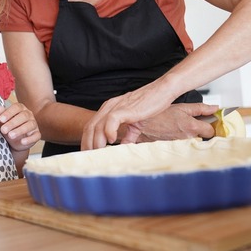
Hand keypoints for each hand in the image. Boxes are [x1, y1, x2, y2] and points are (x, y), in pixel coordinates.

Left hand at [0, 102, 40, 151]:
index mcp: (20, 109)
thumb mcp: (3, 122)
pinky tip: (22, 142)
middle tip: (3, 130)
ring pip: (30, 125)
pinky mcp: (37, 134)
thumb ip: (1, 115)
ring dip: (20, 130)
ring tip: (10, 135)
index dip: (8, 113)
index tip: (1, 119)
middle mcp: (29, 115)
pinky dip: (29, 139)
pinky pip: (36, 136)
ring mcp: (34, 124)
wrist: (14, 141)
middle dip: (12, 123)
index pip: (16, 107)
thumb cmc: (9, 128)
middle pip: (23, 116)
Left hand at [81, 81, 216, 149]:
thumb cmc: (150, 105)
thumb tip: (124, 148)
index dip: (87, 141)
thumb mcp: (135, 123)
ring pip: (97, 126)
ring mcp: (115, 107)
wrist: (162, 91)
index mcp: (109, 109)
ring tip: (100, 153)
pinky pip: (111, 121)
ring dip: (96, 142)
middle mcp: (108, 107)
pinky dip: (108, 132)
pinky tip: (112, 141)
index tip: (89, 154)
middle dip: (88, 145)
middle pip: (89, 127)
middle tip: (91, 159)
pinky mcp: (125, 108)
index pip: (90, 127)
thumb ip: (128, 135)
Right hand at [120, 103, 218, 143]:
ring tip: (181, 124)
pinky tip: (175, 130)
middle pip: (203, 136)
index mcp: (192, 127)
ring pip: (194, 140)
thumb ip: (201, 108)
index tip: (207, 120)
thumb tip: (214, 108)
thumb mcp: (181, 107)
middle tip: (192, 121)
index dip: (210, 124)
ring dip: (191, 133)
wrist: (142, 126)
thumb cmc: (159, 115)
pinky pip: (185, 143)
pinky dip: (182, 137)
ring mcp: (182, 144)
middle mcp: (188, 138)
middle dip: (200, 129)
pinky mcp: (175, 148)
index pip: (211, 131)